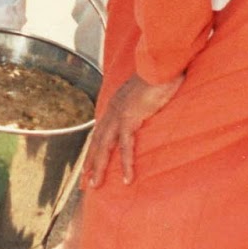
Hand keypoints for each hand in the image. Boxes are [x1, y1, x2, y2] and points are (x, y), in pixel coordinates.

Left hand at [83, 72, 184, 188]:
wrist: (162, 62)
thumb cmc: (160, 75)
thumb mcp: (148, 92)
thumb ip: (144, 103)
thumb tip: (149, 109)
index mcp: (116, 104)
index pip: (100, 131)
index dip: (94, 148)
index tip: (90, 163)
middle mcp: (113, 109)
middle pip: (97, 141)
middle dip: (90, 162)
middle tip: (85, 181)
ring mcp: (119, 114)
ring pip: (105, 147)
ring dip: (99, 167)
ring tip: (95, 185)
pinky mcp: (130, 117)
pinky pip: (126, 146)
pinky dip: (126, 163)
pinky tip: (126, 179)